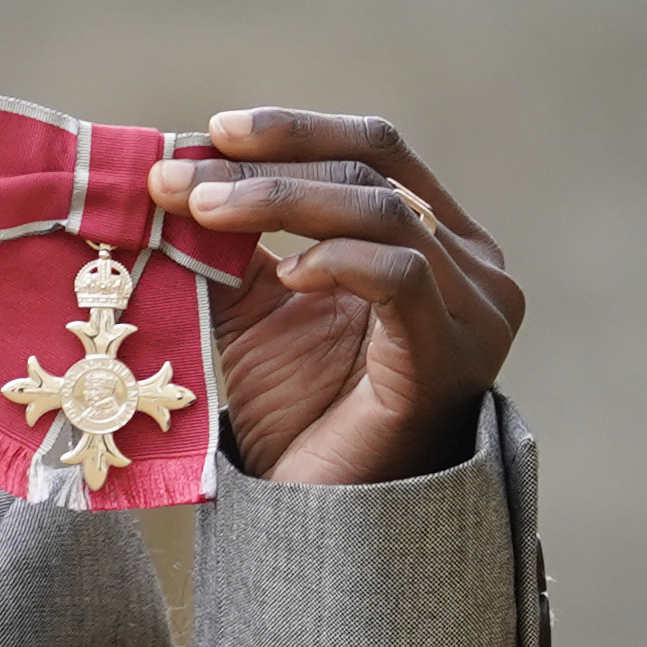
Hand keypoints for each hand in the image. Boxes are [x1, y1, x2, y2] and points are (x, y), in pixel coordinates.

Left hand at [143, 109, 521, 486]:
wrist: (320, 515)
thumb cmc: (296, 413)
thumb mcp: (258, 307)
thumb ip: (235, 241)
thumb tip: (171, 169)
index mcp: (438, 239)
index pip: (377, 150)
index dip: (295, 131)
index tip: (213, 131)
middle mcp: (474, 266)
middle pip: (376, 170)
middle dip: (269, 165)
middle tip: (179, 176)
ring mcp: (475, 310)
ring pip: (383, 212)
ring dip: (281, 201)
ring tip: (202, 211)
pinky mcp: (453, 354)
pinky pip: (401, 275)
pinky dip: (336, 260)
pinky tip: (285, 275)